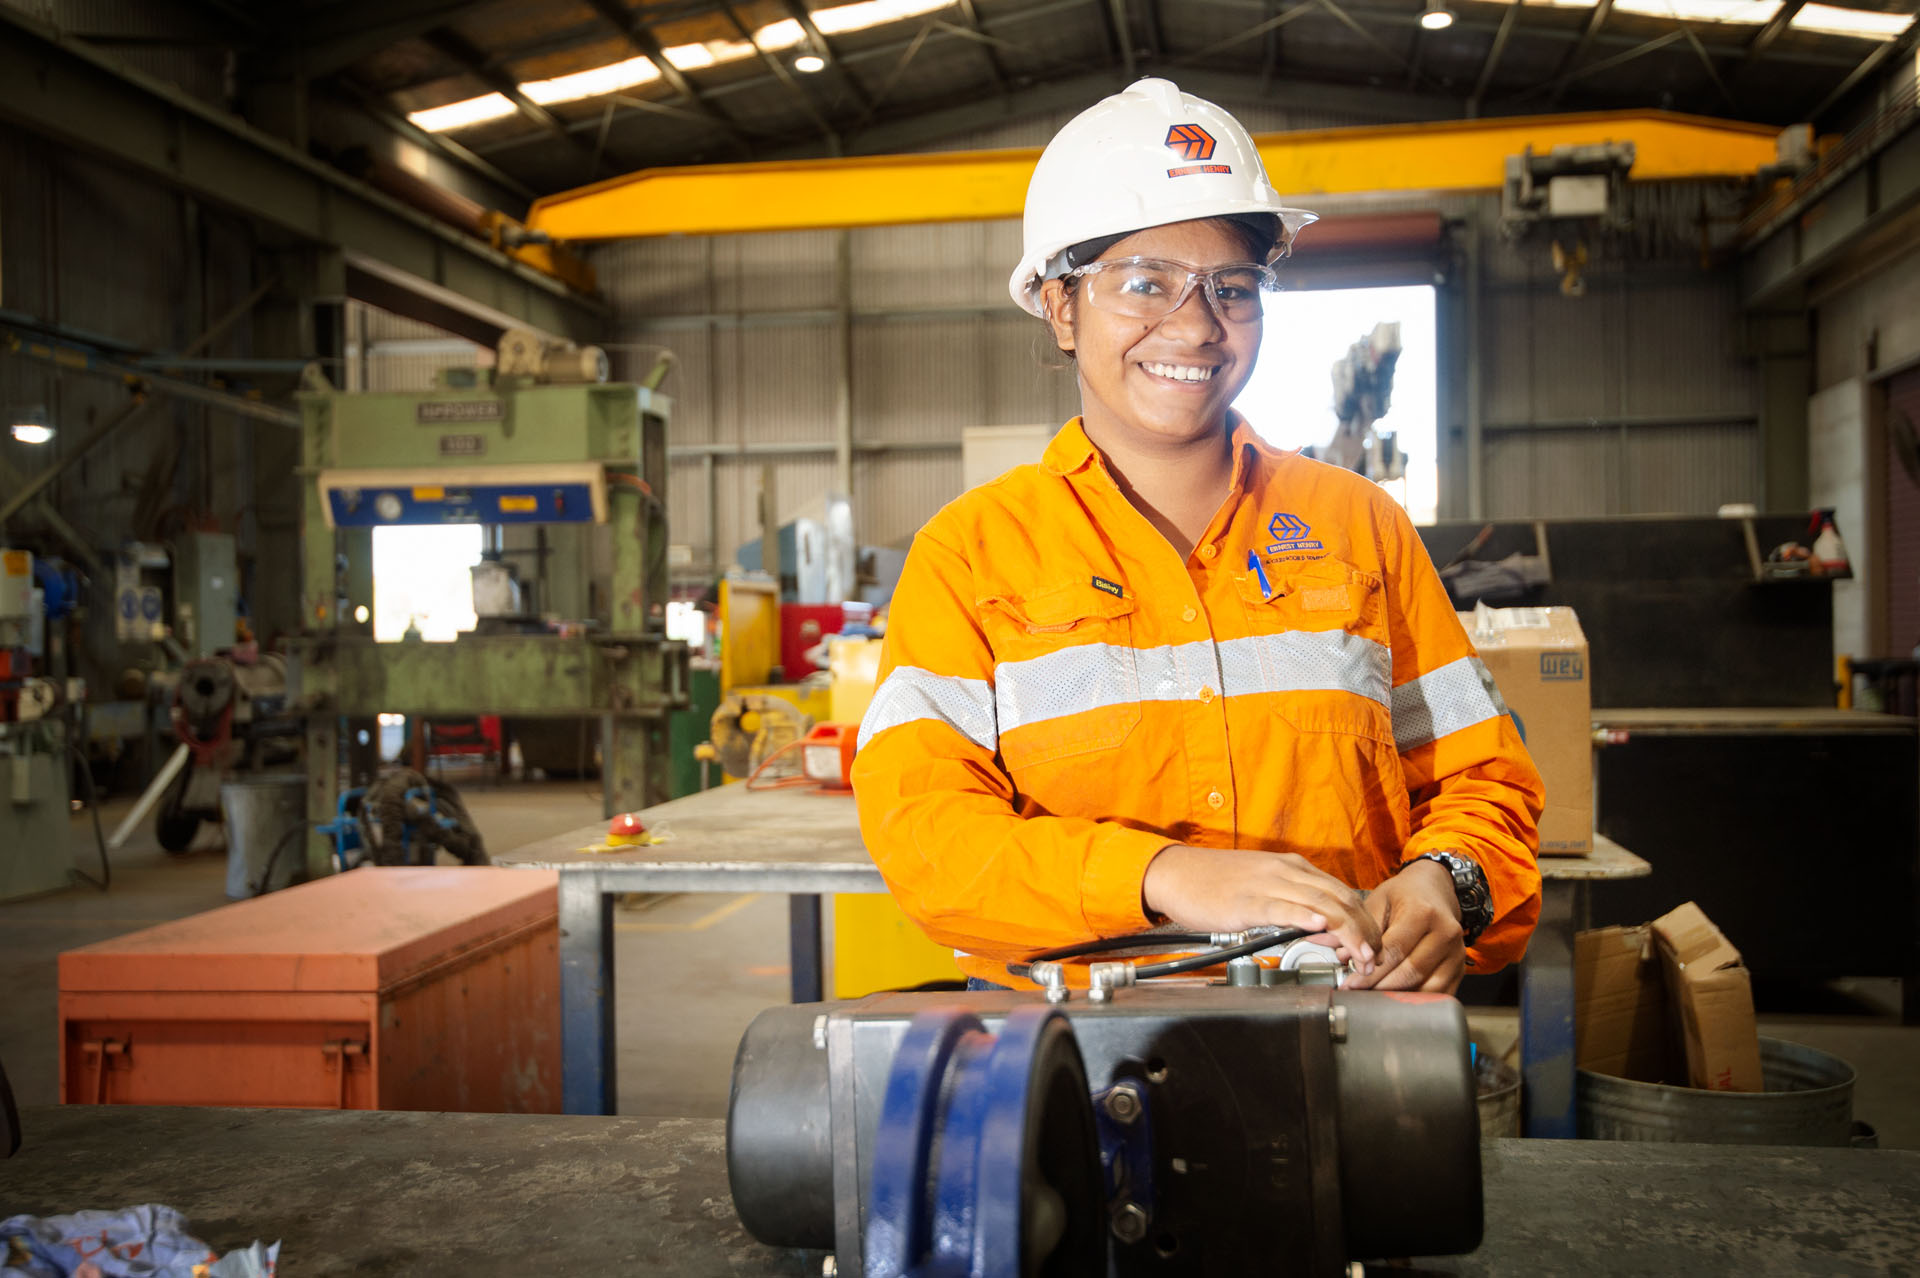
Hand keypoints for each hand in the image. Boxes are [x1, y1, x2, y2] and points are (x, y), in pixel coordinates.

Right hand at [1141, 846, 1380, 974]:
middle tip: (1375, 957)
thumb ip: (1294, 904)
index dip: (1363, 921)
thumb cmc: (1215, 884)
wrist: (1175, 874)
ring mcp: (1267, 884)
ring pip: (1320, 904)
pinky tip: (1318, 927)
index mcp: (1293, 868)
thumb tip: (1323, 930)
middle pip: (1340, 898)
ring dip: (1346, 932)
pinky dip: (1304, 917)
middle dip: (1363, 930)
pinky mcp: (1247, 901)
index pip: (1342, 893)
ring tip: (1360, 954)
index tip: (1372, 945)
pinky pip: (1282, 907)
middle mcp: (1286, 871)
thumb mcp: (1263, 887)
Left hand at [1343, 860, 1464, 992]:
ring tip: (1376, 1000)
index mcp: (1422, 912)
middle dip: (1381, 988)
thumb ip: (1364, 930)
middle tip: (1359, 995)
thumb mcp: (1379, 900)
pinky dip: (1418, 1001)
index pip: (1394, 951)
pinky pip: (1440, 993)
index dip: (1370, 972)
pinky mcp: (1460, 967)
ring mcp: (1456, 952)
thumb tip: (1346, 959)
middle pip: (1410, 972)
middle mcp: (1445, 932)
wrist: (1436, 889)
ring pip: (1427, 987)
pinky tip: (1398, 1000)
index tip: (1351, 985)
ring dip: (1399, 998)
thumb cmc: (1404, 895)